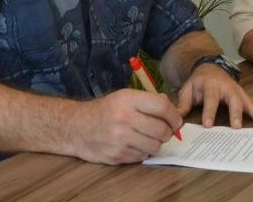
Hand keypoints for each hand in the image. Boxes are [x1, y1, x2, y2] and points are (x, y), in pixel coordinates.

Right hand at [66, 89, 182, 163]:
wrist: (76, 128)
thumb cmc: (105, 110)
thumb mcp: (124, 96)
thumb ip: (149, 100)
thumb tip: (173, 110)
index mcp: (128, 100)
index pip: (162, 107)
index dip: (174, 115)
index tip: (176, 120)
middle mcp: (124, 118)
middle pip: (162, 130)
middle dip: (168, 132)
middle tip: (164, 131)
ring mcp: (120, 139)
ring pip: (155, 146)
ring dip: (156, 143)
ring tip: (149, 138)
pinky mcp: (117, 155)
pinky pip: (143, 156)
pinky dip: (143, 152)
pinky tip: (135, 144)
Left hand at [176, 64, 252, 127]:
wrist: (210, 67)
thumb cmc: (198, 82)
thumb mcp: (187, 89)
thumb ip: (183, 104)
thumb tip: (176, 119)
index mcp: (211, 87)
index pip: (210, 100)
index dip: (209, 112)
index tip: (208, 126)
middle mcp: (228, 89)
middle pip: (234, 101)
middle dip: (236, 113)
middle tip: (237, 127)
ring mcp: (239, 92)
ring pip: (250, 102)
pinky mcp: (245, 96)